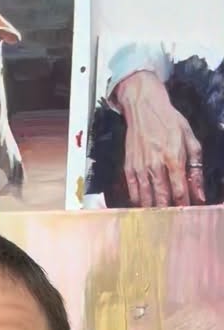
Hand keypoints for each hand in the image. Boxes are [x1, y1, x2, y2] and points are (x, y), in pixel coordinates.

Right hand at [113, 70, 205, 206]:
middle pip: (162, 199)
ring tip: (161, 219)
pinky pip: (133, 194)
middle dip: (169, 212)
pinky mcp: (129, 169)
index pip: (180, 191)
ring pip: (146, 200)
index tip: (189, 214)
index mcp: (173, 157)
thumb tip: (200, 194)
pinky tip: (147, 207)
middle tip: (174, 222)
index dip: (185, 206)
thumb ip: (196, 168)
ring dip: (154, 211)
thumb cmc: (169, 122)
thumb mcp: (190, 139)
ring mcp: (140, 168)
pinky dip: (140, 203)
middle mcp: (155, 165)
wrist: (144, 107)